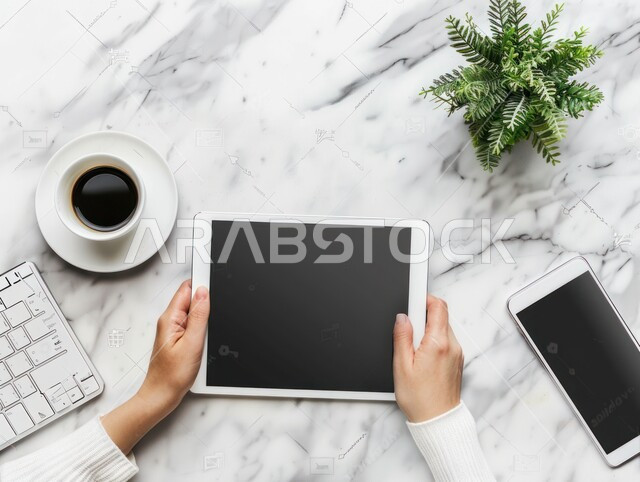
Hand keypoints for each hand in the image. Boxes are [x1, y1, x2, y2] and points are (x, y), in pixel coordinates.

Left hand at [137, 280, 209, 412]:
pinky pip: (194, 325)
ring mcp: (174, 330)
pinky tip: (205, 340)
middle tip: (213, 319)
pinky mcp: (179, 339)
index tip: (215, 283)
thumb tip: (204, 292)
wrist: (161, 397)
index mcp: (170, 318)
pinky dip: (203, 329)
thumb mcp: (191, 343)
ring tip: (207, 335)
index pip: (187, 288)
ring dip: (206, 317)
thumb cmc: (171, 376)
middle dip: (207, 302)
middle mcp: (170, 321)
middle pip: (192, 298)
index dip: (202, 284)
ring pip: (194, 312)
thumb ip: (199, 316)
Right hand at [393, 295, 463, 422]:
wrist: (438, 421)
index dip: (423, 298)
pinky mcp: (456, 360)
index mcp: (438, 343)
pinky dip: (433, 340)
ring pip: (442, 328)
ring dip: (428, 329)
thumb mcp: (401, 366)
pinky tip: (421, 356)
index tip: (412, 300)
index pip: (437, 306)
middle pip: (440, 315)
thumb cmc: (420, 399)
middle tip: (407, 332)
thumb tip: (401, 318)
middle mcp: (452, 345)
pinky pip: (445, 341)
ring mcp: (456, 353)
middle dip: (423, 316)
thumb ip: (402, 337)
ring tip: (413, 349)